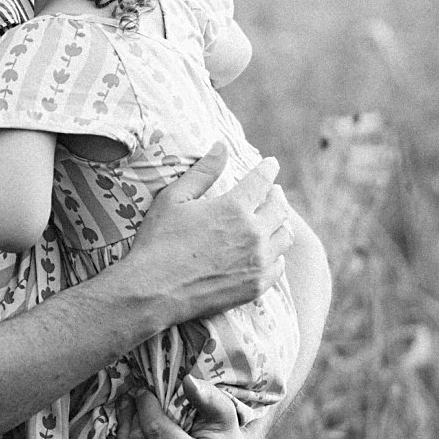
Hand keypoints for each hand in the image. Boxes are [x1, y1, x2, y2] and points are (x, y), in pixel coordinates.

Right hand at [122, 144, 293, 333]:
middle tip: (273, 192)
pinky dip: (276, 254)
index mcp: (234, 207)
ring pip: (285, 236)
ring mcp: (258, 262)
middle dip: (277, 195)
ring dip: (281, 223)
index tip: (271, 164)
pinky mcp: (256, 286)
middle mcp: (253, 233)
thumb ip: (202, 172)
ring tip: (274, 219)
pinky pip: (279, 265)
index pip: (262, 180)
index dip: (268, 168)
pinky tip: (269, 251)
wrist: (153, 292)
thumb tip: (221, 146)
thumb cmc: (158, 242)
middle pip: (279, 207)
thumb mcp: (174, 199)